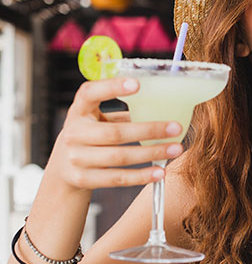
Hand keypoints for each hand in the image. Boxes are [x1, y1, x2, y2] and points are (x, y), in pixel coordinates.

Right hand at [48, 77, 183, 190]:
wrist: (63, 168)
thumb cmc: (92, 134)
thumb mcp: (99, 119)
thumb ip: (124, 113)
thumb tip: (166, 107)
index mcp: (79, 110)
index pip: (90, 93)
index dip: (112, 87)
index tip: (137, 84)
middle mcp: (74, 133)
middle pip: (115, 133)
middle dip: (149, 130)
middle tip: (176, 128)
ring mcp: (76, 158)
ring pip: (119, 157)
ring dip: (151, 153)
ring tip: (176, 149)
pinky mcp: (82, 179)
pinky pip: (117, 178)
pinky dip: (141, 176)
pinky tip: (160, 172)